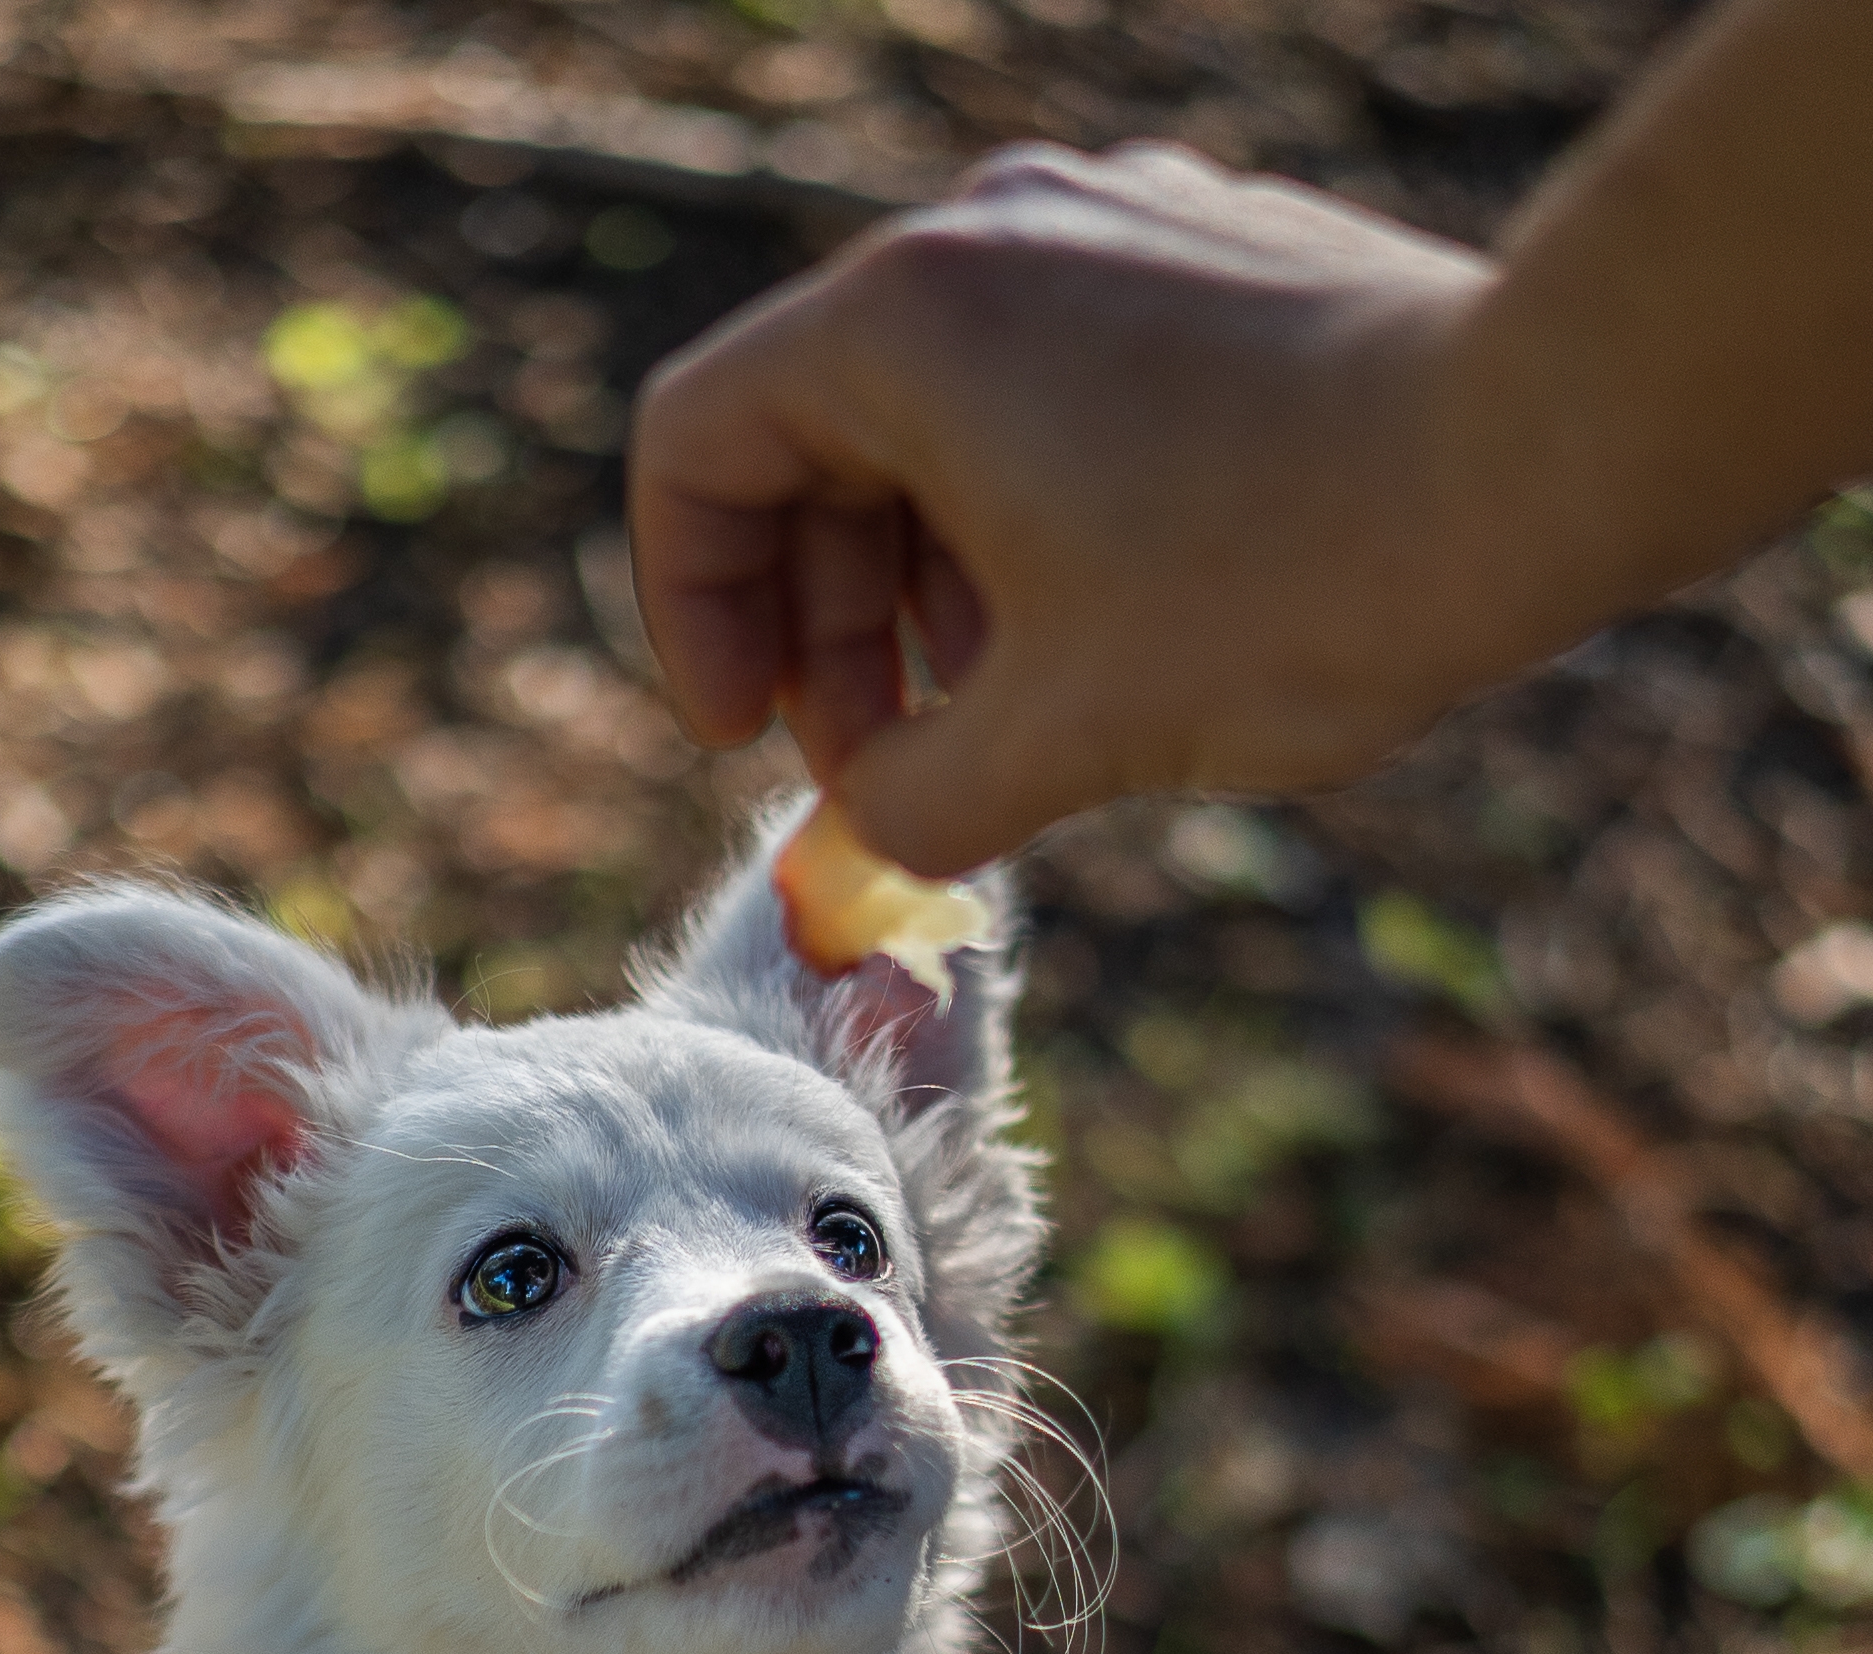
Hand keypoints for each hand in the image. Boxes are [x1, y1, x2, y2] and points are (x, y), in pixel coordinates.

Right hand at [630, 141, 1498, 871]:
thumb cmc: (1287, 587)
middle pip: (813, 436)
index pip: (698, 447)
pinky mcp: (1202, 260)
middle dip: (823, 627)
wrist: (1544, 454)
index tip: (750, 739)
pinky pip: (1047, 386)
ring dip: (920, 588)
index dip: (692, 615)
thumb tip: (858, 841)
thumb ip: (906, 806)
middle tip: (875, 770)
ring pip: (933, 418)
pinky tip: (1094, 637)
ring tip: (988, 721)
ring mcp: (1105, 228)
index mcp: (905, 321)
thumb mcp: (1058, 742)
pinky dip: (1021, 520)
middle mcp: (989, 235)